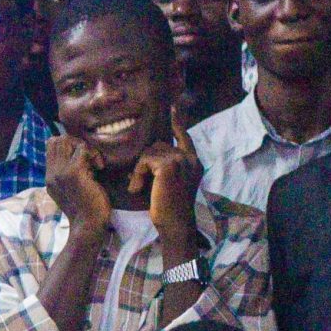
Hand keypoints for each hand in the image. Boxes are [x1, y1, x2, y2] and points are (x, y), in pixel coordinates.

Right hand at [45, 135, 111, 238]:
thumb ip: (68, 173)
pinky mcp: (73, 173)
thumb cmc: (86, 207)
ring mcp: (60, 173)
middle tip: (89, 158)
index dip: (68, 145)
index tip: (82, 158)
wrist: (89, 224)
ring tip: (95, 163)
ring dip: (86, 148)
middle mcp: (51, 174)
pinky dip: (94, 154)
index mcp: (49, 178)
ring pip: (69, 141)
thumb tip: (79, 154)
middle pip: (57, 140)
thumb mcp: (72, 189)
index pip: (51, 146)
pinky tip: (99, 168)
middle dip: (76, 143)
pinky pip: (83, 149)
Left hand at [135, 112, 202, 254]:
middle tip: (139, 183)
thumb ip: (161, 168)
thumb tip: (144, 158)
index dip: (178, 121)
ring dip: (139, 170)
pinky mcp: (170, 166)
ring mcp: (182, 160)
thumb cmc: (166, 209)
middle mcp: (191, 159)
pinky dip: (137, 174)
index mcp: (193, 162)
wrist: (174, 225)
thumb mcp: (165, 184)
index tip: (175, 105)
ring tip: (139, 188)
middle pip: (158, 145)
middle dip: (144, 162)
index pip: (185, 136)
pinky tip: (137, 189)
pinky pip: (145, 160)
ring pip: (150, 152)